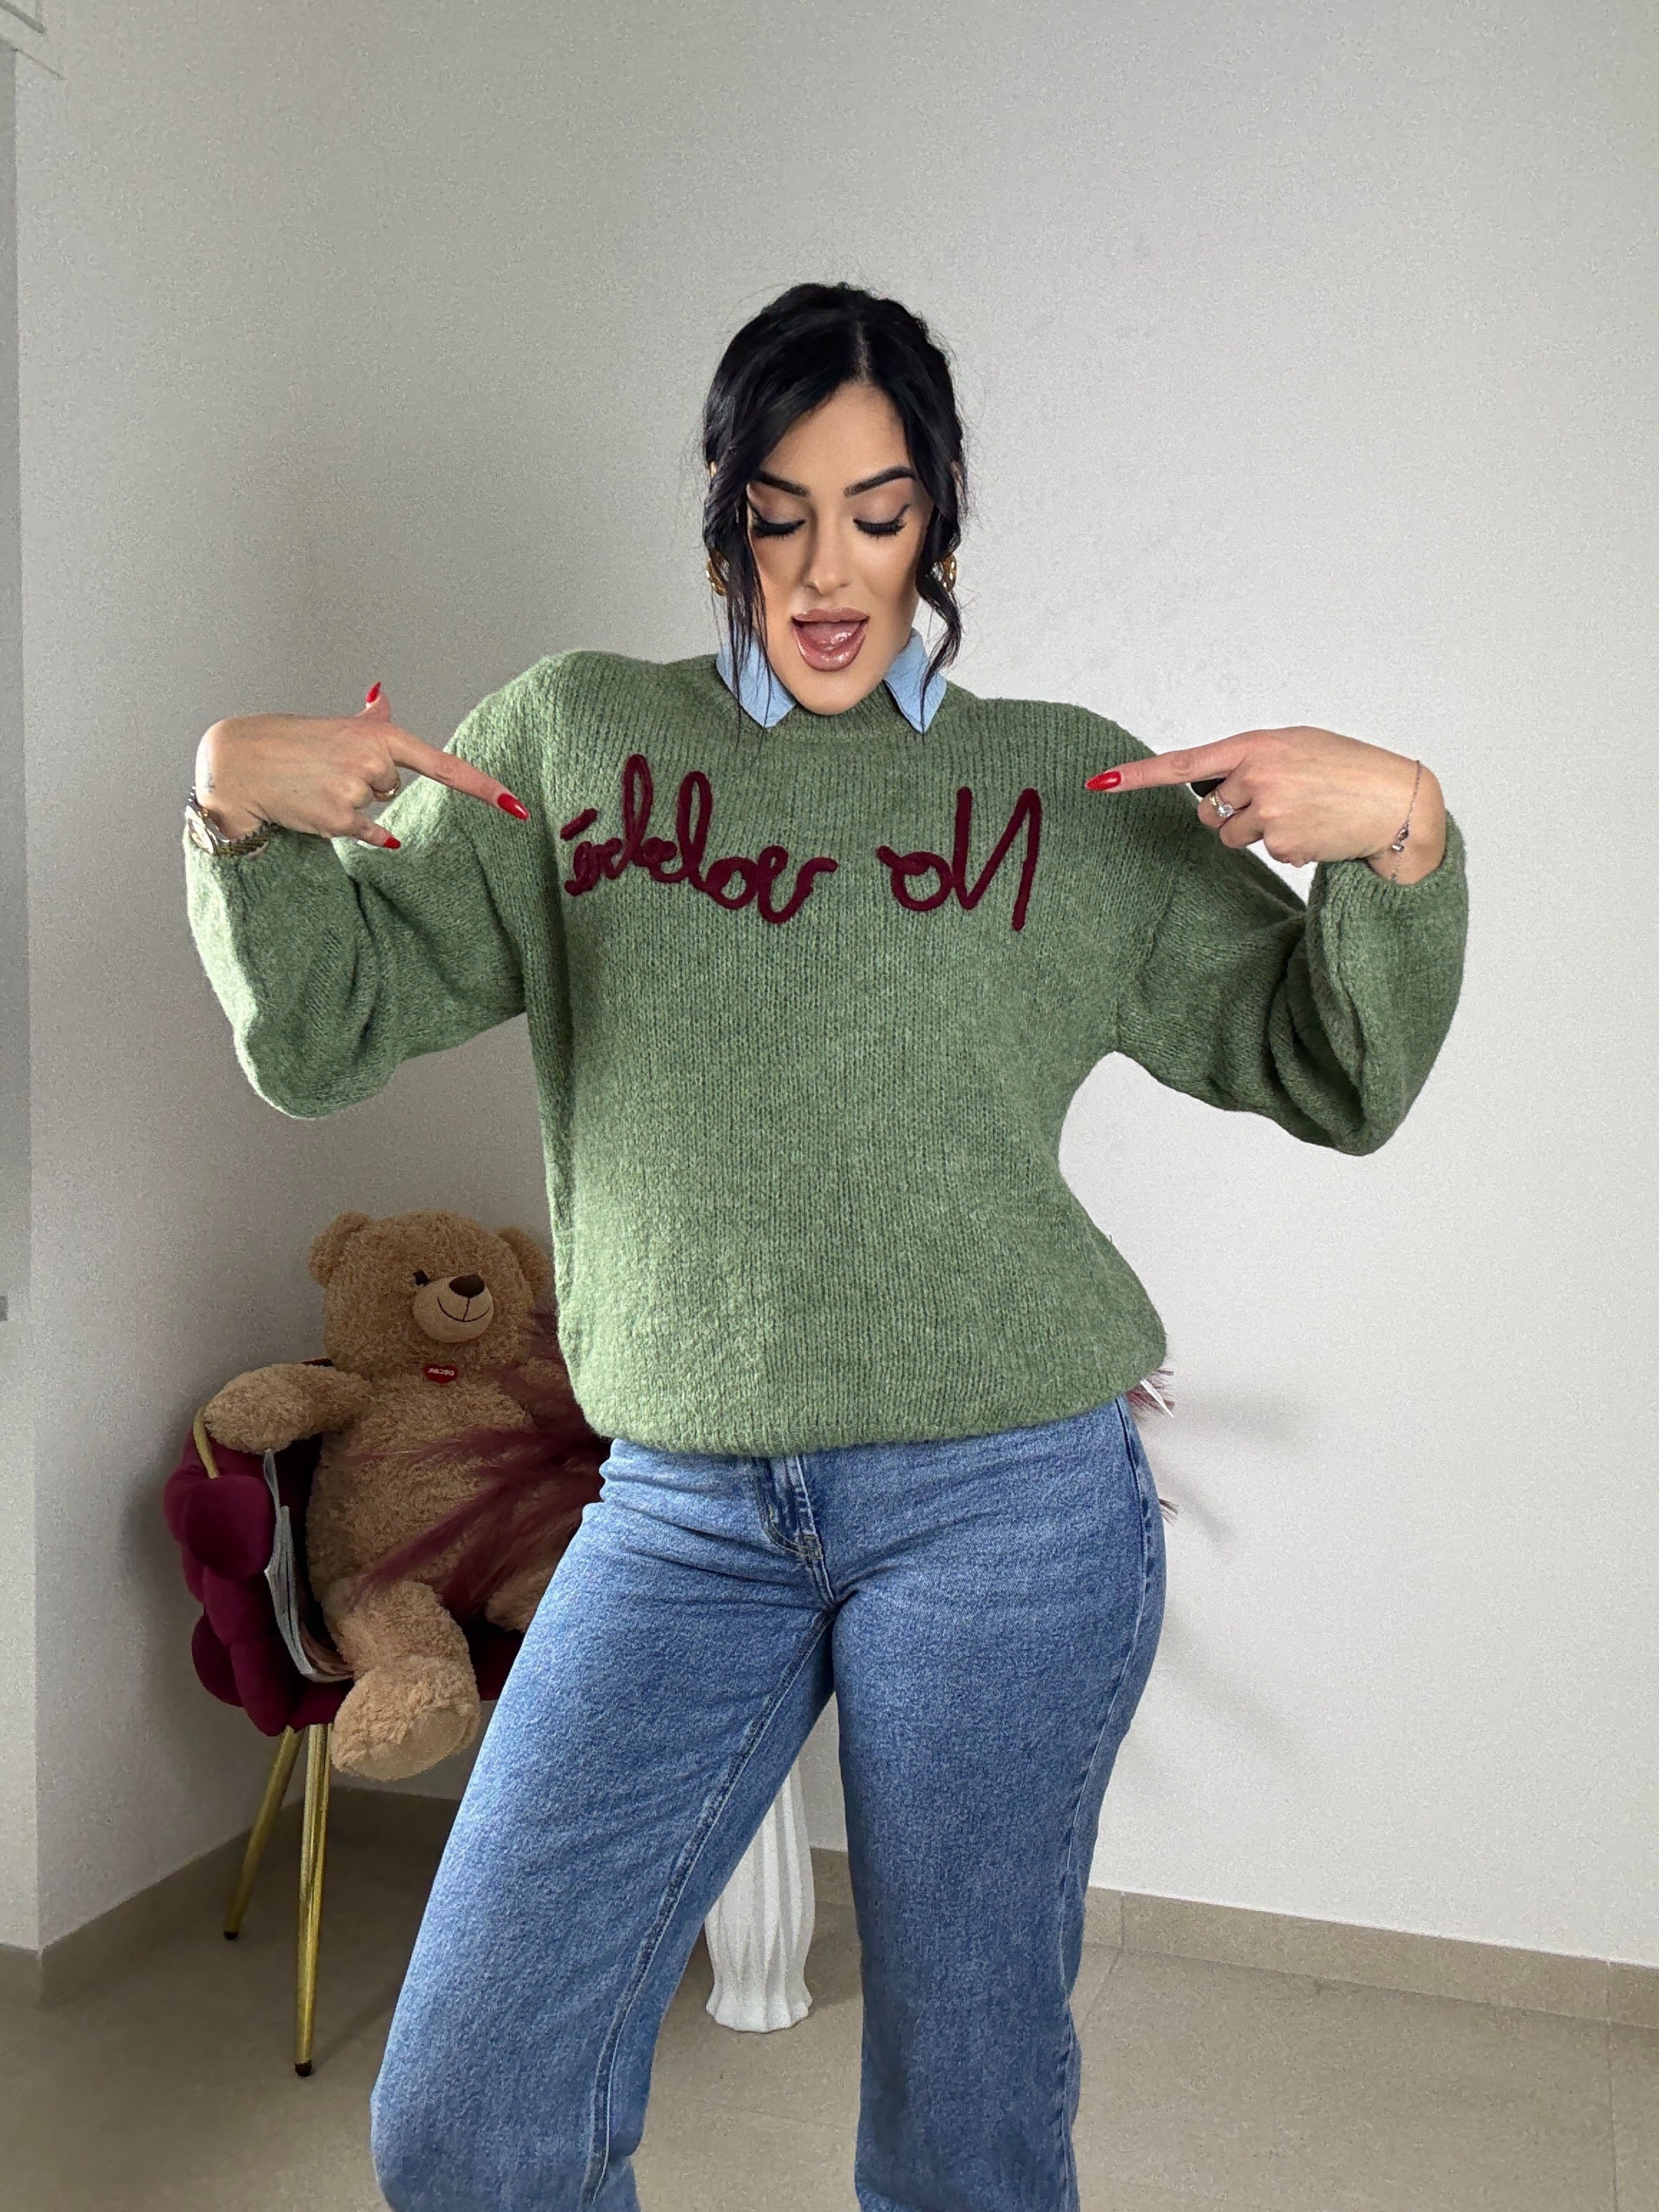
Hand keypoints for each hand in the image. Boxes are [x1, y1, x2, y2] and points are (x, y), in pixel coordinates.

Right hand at [192, 684, 530, 848]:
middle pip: (394, 786)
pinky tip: (324, 809)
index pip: (443, 765)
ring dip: (353, 800)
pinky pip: (370, 832)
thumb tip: (382, 691)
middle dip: (367, 780)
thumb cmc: (290, 743)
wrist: (240, 762)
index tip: (517, 808)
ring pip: (377, 806)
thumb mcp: (335, 725)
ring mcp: (357, 792)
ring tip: (317, 784)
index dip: (483, 788)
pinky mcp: (340, 820)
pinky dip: (360, 830)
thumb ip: (369, 718)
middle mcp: (374, 761)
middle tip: (328, 768)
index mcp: (381, 735)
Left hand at [1086, 726, 1446, 881]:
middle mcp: (1257, 776)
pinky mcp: (1283, 843)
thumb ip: (1252, 759)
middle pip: (1208, 810)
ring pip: (1231, 835)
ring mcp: (1270, 812)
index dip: (1138, 776)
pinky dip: (1285, 845)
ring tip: (1302, 813)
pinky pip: (1264, 851)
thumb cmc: (1346, 768)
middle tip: (1277, 801)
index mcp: (1257, 745)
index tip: (1100, 783)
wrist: (1398, 800)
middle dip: (1231, 811)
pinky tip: (1316, 829)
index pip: (1185, 763)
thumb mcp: (1296, 746)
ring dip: (1257, 830)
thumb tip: (1214, 790)